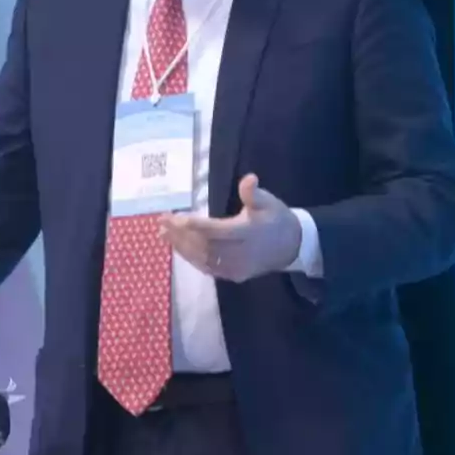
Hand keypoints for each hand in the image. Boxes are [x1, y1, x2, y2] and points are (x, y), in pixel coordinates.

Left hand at [159, 173, 301, 281]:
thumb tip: (249, 179)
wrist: (292, 247)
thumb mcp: (269, 202)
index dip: (193, 225)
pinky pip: (208, 268)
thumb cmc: (277, 220)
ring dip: (181, 247)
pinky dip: (191, 258)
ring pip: (203, 259)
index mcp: (247, 233)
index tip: (175, 217)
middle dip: (180, 235)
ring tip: (163, 234)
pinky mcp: (233, 276)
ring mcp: (236, 268)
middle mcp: (240, 254)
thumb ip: (254, 193)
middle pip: (204, 245)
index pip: (215, 230)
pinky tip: (178, 248)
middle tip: (161, 222)